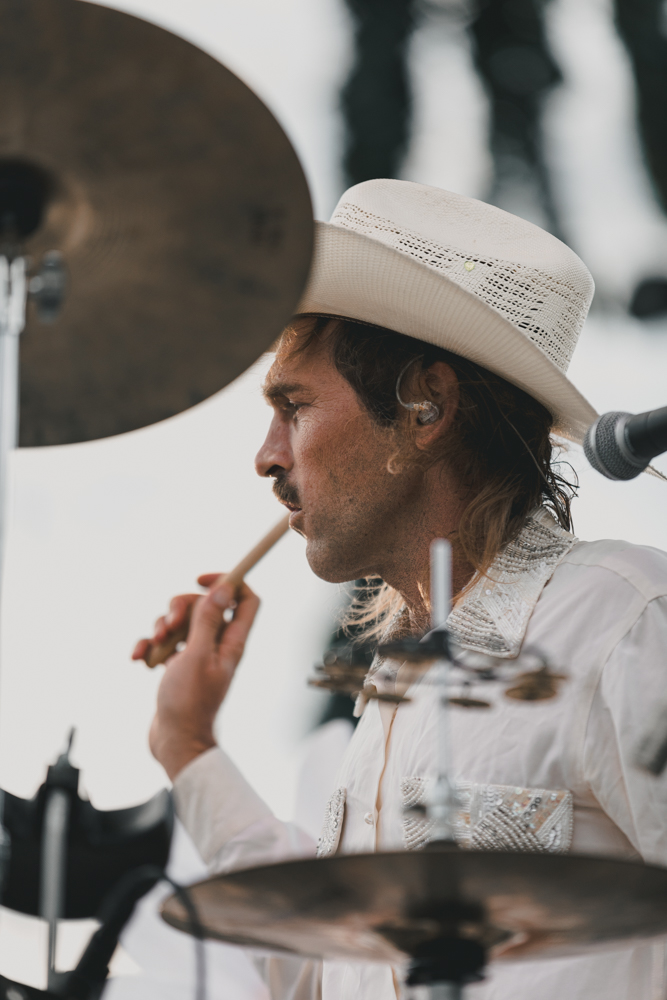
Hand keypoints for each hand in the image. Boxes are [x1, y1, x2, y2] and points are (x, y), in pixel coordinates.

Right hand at [136, 575, 259, 780]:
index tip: (200, 580)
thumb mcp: (197, 655)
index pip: (245, 599)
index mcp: (231, 641)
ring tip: (155, 647)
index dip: (228, 582)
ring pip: (180, 622)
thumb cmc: (189, 703)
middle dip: (180, 607)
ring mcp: (196, 655)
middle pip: (204, 605)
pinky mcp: (177, 665)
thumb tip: (224, 588)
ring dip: (160, 628)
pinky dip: (149, 646)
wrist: (175, 742)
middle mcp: (217, 645)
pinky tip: (139, 659)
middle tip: (170, 626)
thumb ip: (208, 620)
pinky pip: (163, 643)